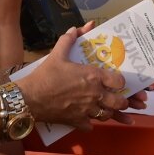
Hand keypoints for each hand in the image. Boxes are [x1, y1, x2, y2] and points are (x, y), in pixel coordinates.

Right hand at [16, 25, 135, 129]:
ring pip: (108, 116)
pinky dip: (91, 123)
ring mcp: (87, 111)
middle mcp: (95, 95)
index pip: (119, 81)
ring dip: (110, 112)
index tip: (118, 81)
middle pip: (120, 102)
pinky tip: (89, 120)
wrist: (30, 98)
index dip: (121, 81)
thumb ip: (68, 40)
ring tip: (108, 109)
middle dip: (123, 101)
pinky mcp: (77, 122)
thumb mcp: (57, 54)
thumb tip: (76, 28)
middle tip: (121, 98)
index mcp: (93, 77)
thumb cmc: (45, 75)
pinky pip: (91, 126)